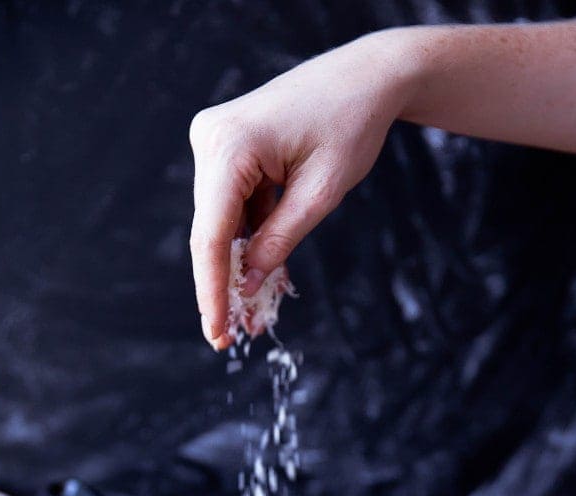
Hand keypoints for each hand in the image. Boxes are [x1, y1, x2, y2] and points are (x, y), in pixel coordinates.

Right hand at [189, 32, 406, 346]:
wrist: (365, 77)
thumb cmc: (350, 126)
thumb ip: (280, 241)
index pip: (212, 235)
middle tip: (234, 337)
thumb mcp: (320, 195)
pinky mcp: (228, 149)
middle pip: (211, 232)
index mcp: (230, 146)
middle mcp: (210, 139)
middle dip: (225, 286)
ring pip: (222, 223)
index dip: (213, 291)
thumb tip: (247, 284)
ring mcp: (215, 141)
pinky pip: (235, 206)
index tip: (217, 332)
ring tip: (256, 315)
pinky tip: (263, 277)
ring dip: (240, 268)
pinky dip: (251, 241)